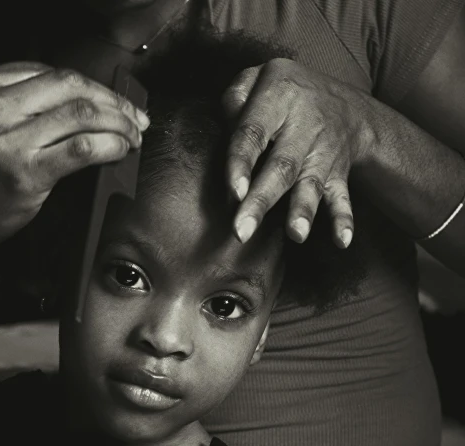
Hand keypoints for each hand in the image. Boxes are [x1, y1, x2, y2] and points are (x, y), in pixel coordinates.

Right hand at [0, 62, 149, 252]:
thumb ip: (20, 103)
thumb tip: (89, 98)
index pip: (51, 73)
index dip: (93, 85)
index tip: (115, 99)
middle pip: (70, 86)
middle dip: (113, 100)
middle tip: (136, 117)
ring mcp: (4, 140)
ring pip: (82, 114)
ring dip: (119, 123)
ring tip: (134, 135)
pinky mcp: (23, 172)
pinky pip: (82, 147)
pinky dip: (111, 145)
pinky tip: (121, 150)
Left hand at [222, 58, 374, 247]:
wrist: (344, 102)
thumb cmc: (282, 95)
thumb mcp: (258, 78)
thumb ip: (234, 97)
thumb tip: (227, 125)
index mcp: (278, 98)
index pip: (253, 133)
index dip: (242, 163)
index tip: (233, 193)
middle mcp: (304, 125)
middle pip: (281, 166)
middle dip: (262, 201)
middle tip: (242, 232)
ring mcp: (324, 150)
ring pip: (311, 183)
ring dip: (303, 210)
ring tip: (296, 235)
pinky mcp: (338, 171)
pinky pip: (343, 195)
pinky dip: (344, 218)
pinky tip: (342, 240)